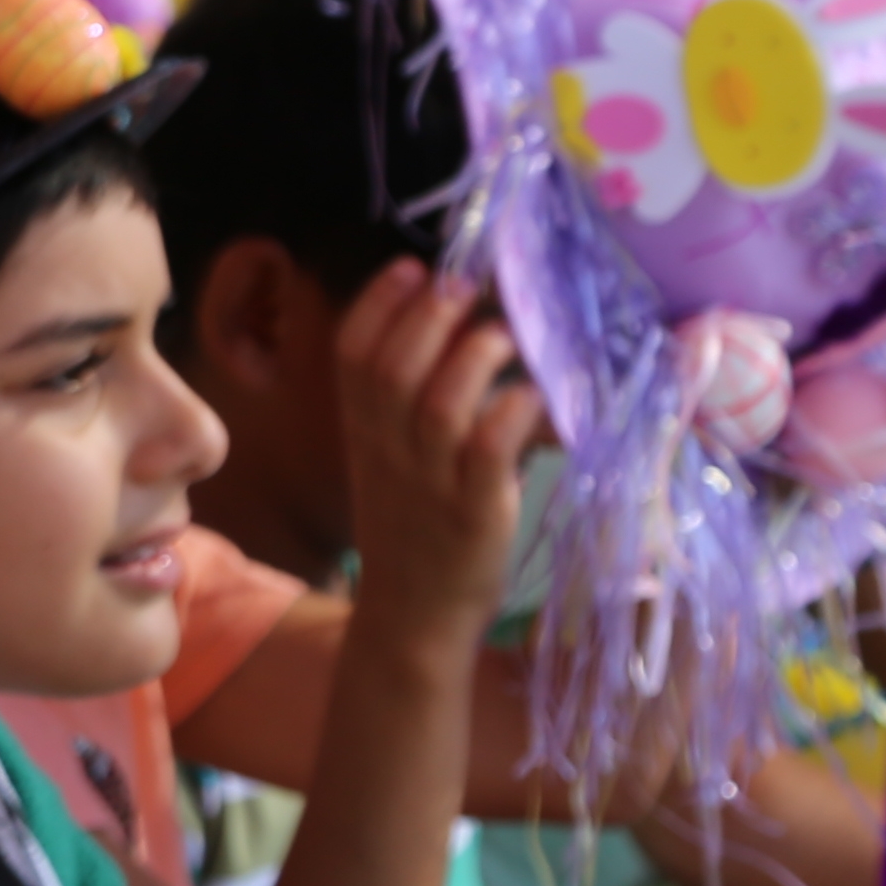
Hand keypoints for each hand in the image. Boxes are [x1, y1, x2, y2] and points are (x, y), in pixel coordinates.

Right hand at [333, 260, 542, 652]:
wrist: (413, 617)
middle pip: (392, 368)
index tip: (413, 268)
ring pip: (439, 404)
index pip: (352, 356)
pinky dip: (509, 414)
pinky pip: (488, 454)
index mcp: (362, 433)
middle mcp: (388, 452)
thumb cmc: (416, 529)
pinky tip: (532, 396)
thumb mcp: (393, 462)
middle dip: (428, 316)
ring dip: (473, 357)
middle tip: (465, 285)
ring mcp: (429, 484)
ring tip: (505, 335)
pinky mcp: (474, 516)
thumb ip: (414, 405)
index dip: (378, 304)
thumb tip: (470, 336)